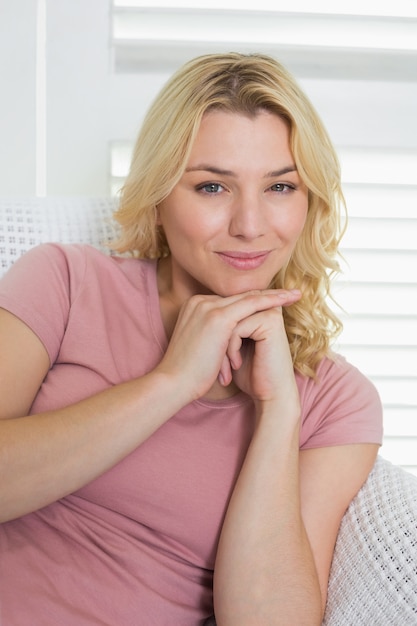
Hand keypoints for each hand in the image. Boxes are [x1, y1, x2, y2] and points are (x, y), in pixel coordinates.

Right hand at [155, 289, 300, 404]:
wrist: (173, 383)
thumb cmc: (188, 373)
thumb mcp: (201, 347)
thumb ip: (214, 336)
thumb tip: (229, 342)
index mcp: (196, 307)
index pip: (231, 302)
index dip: (253, 302)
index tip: (271, 302)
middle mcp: (201, 302)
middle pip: (241, 296)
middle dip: (267, 294)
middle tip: (291, 292)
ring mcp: (208, 307)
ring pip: (249, 297)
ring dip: (275, 295)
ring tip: (295, 295)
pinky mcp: (218, 317)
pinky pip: (251, 304)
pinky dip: (271, 301)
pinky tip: (286, 300)